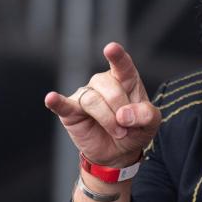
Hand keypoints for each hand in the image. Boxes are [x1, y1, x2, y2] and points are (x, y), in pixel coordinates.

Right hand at [44, 42, 160, 167]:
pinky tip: (51, 98)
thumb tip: (123, 115)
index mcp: (125, 79)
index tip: (111, 48)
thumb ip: (146, 115)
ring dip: (107, 119)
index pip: (121, 64)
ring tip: (117, 131)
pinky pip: (63, 104)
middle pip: (109, 87)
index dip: (117, 56)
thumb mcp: (151, 124)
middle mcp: (103, 82)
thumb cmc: (135, 130)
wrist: (118, 152)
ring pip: (93, 100)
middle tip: (126, 127)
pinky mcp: (70, 111)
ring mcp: (86, 95)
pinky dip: (57, 102)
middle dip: (120, 110)